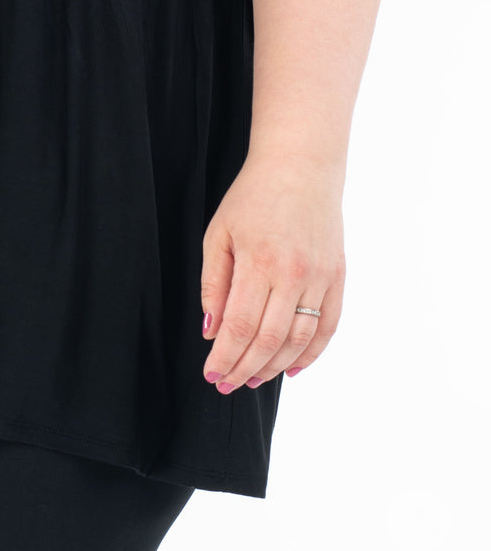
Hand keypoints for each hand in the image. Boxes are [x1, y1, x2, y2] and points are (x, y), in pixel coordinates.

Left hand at [200, 153, 344, 392]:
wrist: (300, 165)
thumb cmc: (252, 197)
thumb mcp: (219, 232)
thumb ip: (213, 283)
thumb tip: (211, 331)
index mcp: (259, 261)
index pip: (240, 326)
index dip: (225, 356)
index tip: (211, 373)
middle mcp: (294, 273)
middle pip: (268, 339)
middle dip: (244, 369)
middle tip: (227, 384)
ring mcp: (321, 277)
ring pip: (299, 340)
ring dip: (274, 366)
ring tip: (252, 378)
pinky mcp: (338, 276)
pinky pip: (328, 326)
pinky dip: (311, 353)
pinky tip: (291, 368)